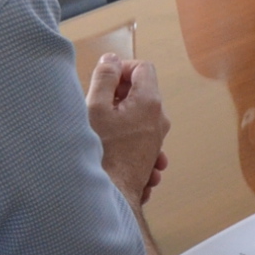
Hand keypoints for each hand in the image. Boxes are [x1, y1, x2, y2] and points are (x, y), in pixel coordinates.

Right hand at [87, 54, 170, 208]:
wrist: (109, 194)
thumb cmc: (100, 152)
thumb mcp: (95, 107)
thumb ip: (105, 78)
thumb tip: (112, 60)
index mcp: (149, 102)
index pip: (143, 68)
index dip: (122, 69)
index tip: (105, 82)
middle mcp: (159, 118)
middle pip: (143, 90)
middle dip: (120, 92)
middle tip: (99, 103)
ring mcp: (157, 137)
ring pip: (140, 112)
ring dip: (121, 112)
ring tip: (102, 125)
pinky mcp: (151, 153)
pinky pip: (140, 132)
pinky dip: (126, 130)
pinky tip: (110, 142)